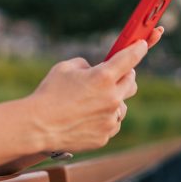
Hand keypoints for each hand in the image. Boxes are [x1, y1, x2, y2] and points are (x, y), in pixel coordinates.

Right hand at [31, 27, 162, 152]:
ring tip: (91, 103)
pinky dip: (104, 119)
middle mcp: (112, 98)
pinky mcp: (105, 136)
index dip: (138, 49)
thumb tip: (95, 70)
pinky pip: (112, 123)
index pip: (130, 58)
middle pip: (131, 82)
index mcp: (103, 77)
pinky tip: (86, 118)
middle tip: (113, 76)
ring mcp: (110, 119)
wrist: (38, 126)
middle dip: (124, 77)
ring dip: (113, 100)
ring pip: (122, 105)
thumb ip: (86, 65)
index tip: (142, 45)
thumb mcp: (65, 67)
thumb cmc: (49, 93)